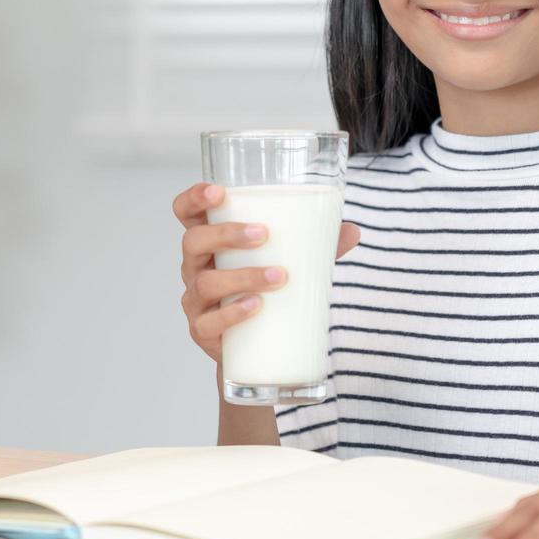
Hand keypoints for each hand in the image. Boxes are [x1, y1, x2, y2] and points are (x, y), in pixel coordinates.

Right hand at [172, 182, 359, 363]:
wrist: (258, 346)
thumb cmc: (267, 289)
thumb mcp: (288, 261)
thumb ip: (317, 245)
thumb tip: (352, 231)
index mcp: (210, 241)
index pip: (186, 212)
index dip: (194, 198)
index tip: (219, 192)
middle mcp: (195, 267)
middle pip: (193, 242)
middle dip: (225, 234)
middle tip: (262, 234)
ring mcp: (196, 300)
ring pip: (205, 283)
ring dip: (242, 276)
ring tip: (279, 276)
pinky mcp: (202, 331)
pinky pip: (209, 322)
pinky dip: (233, 313)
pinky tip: (256, 306)